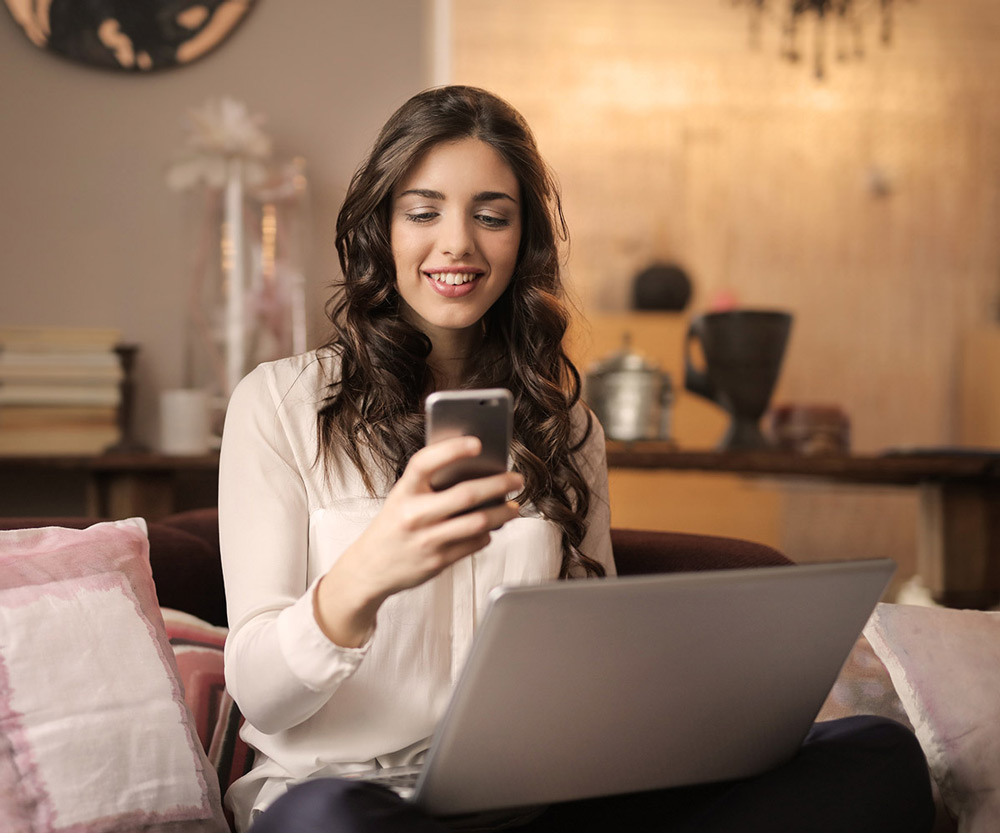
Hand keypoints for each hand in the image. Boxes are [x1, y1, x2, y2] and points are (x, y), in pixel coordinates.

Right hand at [314, 436, 522, 645]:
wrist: (369, 569)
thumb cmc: (392, 526)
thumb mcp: (401, 498)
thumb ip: (429, 485)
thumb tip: (474, 471)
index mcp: (403, 492)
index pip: (426, 462)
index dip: (452, 449)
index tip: (477, 443)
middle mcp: (413, 515)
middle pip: (465, 495)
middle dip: (499, 484)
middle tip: (517, 479)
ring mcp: (426, 540)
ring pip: (477, 522)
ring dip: (502, 513)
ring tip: (513, 506)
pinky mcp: (437, 561)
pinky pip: (474, 543)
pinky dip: (487, 534)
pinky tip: (491, 528)